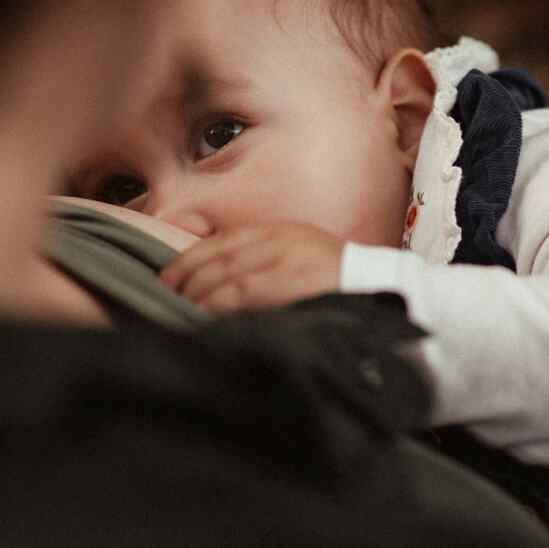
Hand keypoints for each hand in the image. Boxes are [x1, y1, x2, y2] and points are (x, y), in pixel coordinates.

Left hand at [157, 221, 343, 313]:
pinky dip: (216, 304)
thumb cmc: (341, 286)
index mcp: (281, 232)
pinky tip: (201, 315)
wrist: (384, 291)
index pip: (222, 241)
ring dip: (196, 294)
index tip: (168, 278)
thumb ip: (264, 267)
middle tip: (164, 297)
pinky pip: (242, 291)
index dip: (188, 258)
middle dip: (185, 277)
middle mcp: (281, 239)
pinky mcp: (293, 280)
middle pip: (218, 256)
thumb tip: (217, 288)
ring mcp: (287, 258)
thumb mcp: (300, 262)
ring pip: (226, 273)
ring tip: (177, 309)